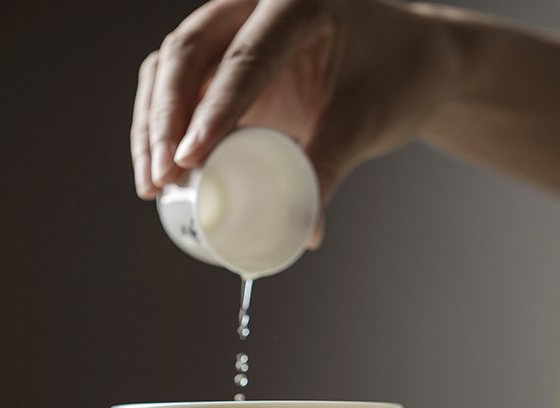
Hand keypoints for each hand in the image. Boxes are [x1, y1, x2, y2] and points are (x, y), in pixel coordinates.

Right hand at [131, 0, 457, 241]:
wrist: (406, 60)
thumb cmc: (394, 76)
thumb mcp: (364, 121)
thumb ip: (328, 169)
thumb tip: (303, 232)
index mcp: (299, 2)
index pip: (245, 57)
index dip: (213, 110)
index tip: (190, 160)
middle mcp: (254, 5)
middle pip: (187, 53)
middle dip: (166, 120)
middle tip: (164, 177)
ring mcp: (233, 30)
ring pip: (169, 68)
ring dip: (152, 127)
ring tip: (152, 184)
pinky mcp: (223, 61)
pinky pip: (178, 89)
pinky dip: (163, 130)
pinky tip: (162, 170)